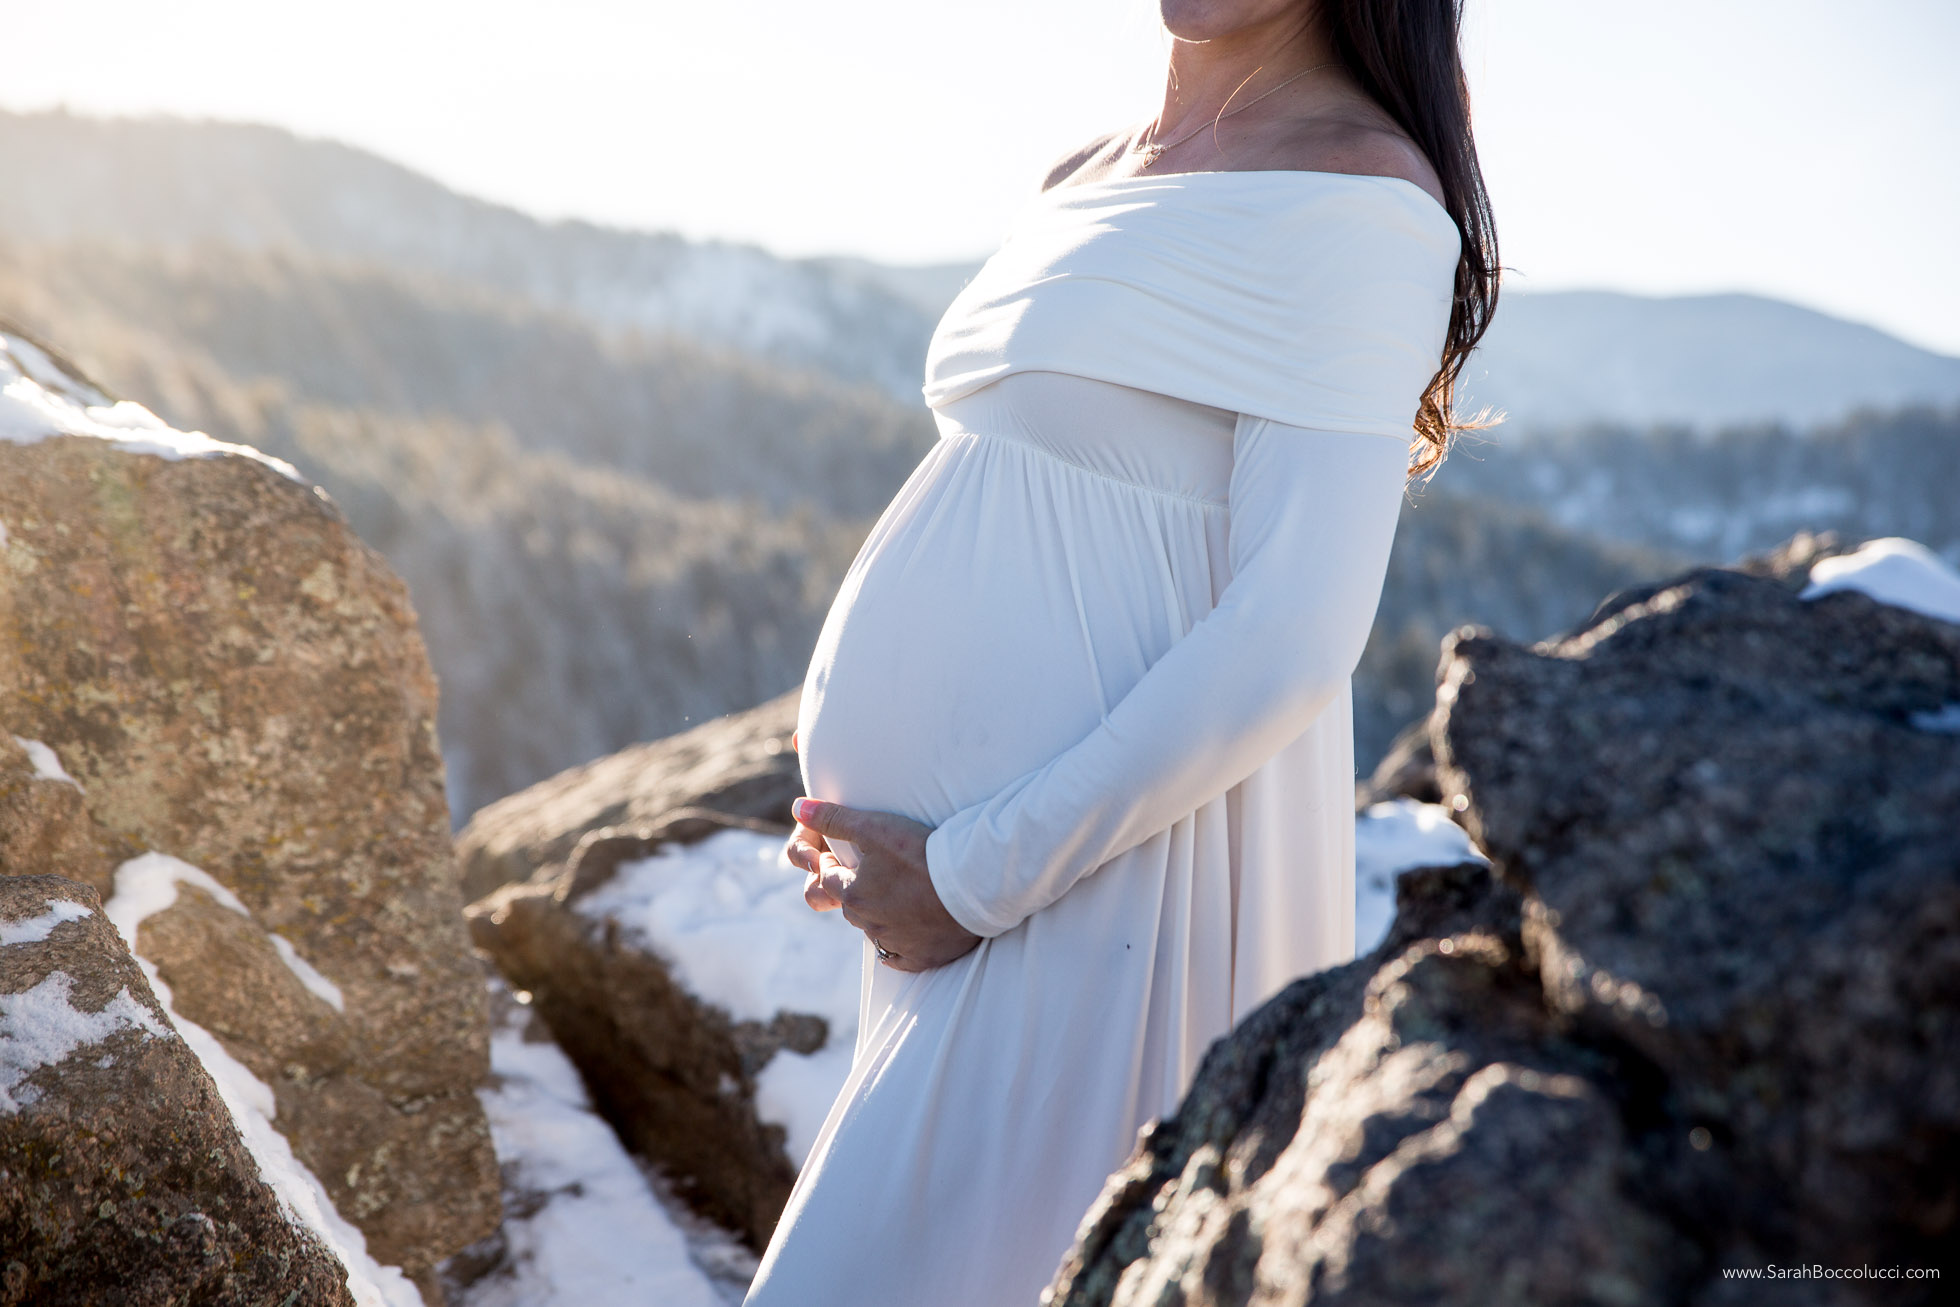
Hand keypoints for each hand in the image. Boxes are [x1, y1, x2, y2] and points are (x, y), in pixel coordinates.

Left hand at [786, 797, 981, 972]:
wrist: (973, 886)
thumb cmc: (922, 853)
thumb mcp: (875, 828)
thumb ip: (834, 818)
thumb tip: (799, 806)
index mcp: (852, 894)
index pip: (826, 878)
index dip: (832, 862)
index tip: (846, 852)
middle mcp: (867, 923)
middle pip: (848, 904)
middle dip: (854, 888)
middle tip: (876, 869)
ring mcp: (893, 944)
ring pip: (873, 928)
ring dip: (879, 912)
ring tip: (901, 891)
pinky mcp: (918, 958)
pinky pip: (899, 955)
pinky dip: (902, 941)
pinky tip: (913, 926)